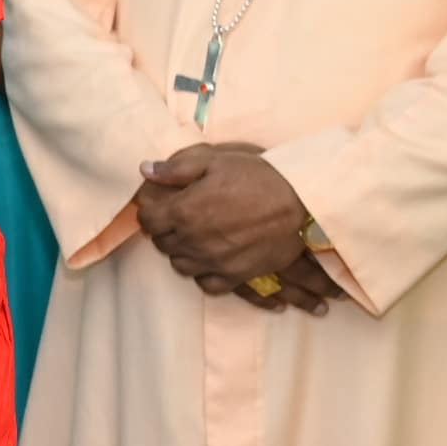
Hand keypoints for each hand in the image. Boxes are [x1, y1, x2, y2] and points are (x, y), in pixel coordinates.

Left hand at [135, 145, 332, 308]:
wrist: (301, 202)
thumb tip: (145, 170)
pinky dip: (204, 274)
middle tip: (179, 221)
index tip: (161, 208)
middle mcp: (193, 240)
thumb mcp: (215, 161)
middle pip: (162, 244)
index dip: (151, 212)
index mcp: (184, 211)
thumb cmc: (258, 177)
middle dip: (166, 231)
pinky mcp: (235, 275)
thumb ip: (176, 167)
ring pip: (180, 266)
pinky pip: (207, 284)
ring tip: (194, 239)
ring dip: (182, 253)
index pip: (148, 220)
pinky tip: (210, 260)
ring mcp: (214, 261)